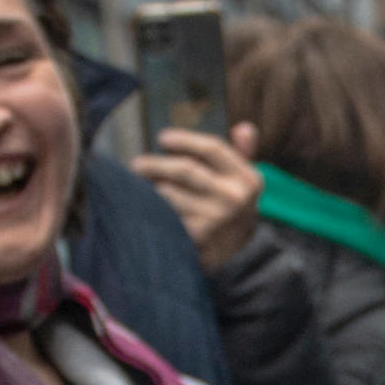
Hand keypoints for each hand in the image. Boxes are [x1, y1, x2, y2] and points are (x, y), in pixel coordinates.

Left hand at [138, 119, 265, 267]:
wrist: (239, 256)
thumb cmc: (235, 210)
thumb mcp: (246, 183)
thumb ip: (244, 153)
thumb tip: (244, 128)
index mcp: (248, 179)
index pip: (213, 148)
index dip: (184, 139)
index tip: (162, 138)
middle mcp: (234, 198)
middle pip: (185, 169)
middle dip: (155, 164)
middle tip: (136, 165)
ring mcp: (215, 219)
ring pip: (168, 193)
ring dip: (148, 187)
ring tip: (135, 185)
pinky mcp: (196, 237)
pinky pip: (164, 214)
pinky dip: (149, 208)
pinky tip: (140, 205)